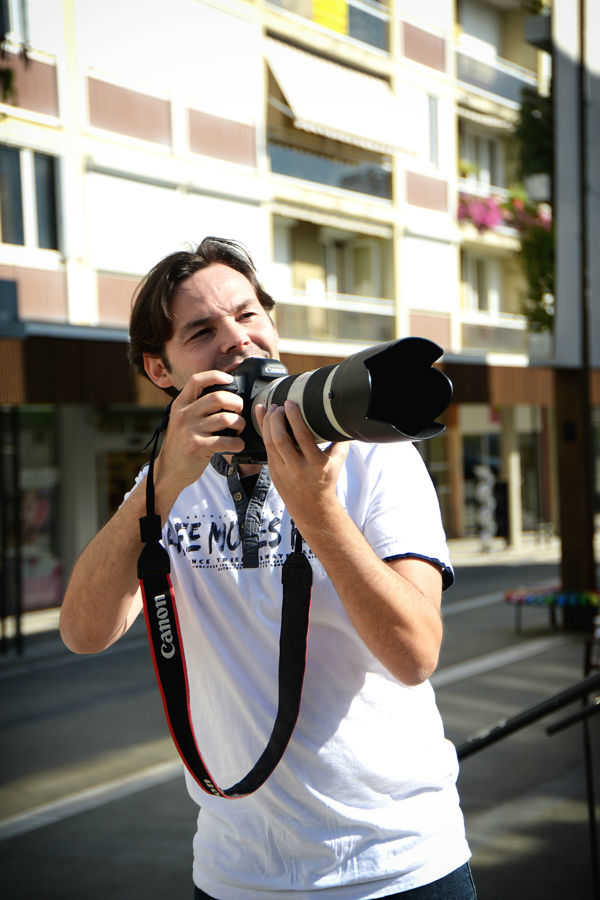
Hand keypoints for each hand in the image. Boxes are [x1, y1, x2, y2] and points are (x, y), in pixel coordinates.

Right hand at [154, 371, 245, 506]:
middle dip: (236, 403)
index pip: (197, 380)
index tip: (230, 379)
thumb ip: (197, 407)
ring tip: (239, 429)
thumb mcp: (183, 420)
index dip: (216, 376)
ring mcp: (190, 430)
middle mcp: (184, 414)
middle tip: (239, 411)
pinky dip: (238, 443)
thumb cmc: (182, 443)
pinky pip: (226, 440)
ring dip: (240, 423)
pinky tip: (237, 445)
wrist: (169, 470)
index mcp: (181, 404)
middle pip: (218, 398)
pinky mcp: (197, 446)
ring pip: (226, 419)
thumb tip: (226, 395)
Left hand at [255, 400, 348, 529]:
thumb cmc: (326, 480)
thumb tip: (342, 418)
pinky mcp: (272, 472)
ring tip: (271, 409)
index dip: (294, 417)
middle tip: (278, 405)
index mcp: (316, 464)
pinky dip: (263, 431)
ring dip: (267, 423)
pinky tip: (263, 419)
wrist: (312, 508)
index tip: (290, 403)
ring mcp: (282, 471)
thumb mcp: (337, 461)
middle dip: (276, 418)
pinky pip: (265, 448)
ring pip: (269, 443)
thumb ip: (340, 440)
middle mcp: (297, 468)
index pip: (302, 436)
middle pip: (280, 439)